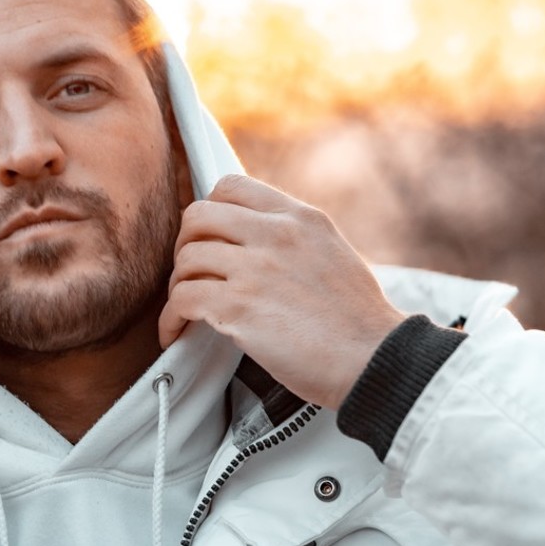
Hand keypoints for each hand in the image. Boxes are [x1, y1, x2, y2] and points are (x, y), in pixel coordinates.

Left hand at [158, 175, 404, 409]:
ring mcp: (255, 270)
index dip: (209, 211)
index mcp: (300, 218)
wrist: (374, 359)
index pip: (232, 186)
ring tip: (185, 308)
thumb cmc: (358, 321)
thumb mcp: (332, 254)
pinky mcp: (239, 308)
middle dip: (185, 244)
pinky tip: (176, 332)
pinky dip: (171, 319)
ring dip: (177, 285)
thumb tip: (256, 243)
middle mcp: (276, 235)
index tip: (207, 237)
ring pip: (186, 259)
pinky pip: (182, 300)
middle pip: (197, 216)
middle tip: (190, 272)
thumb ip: (293, 240)